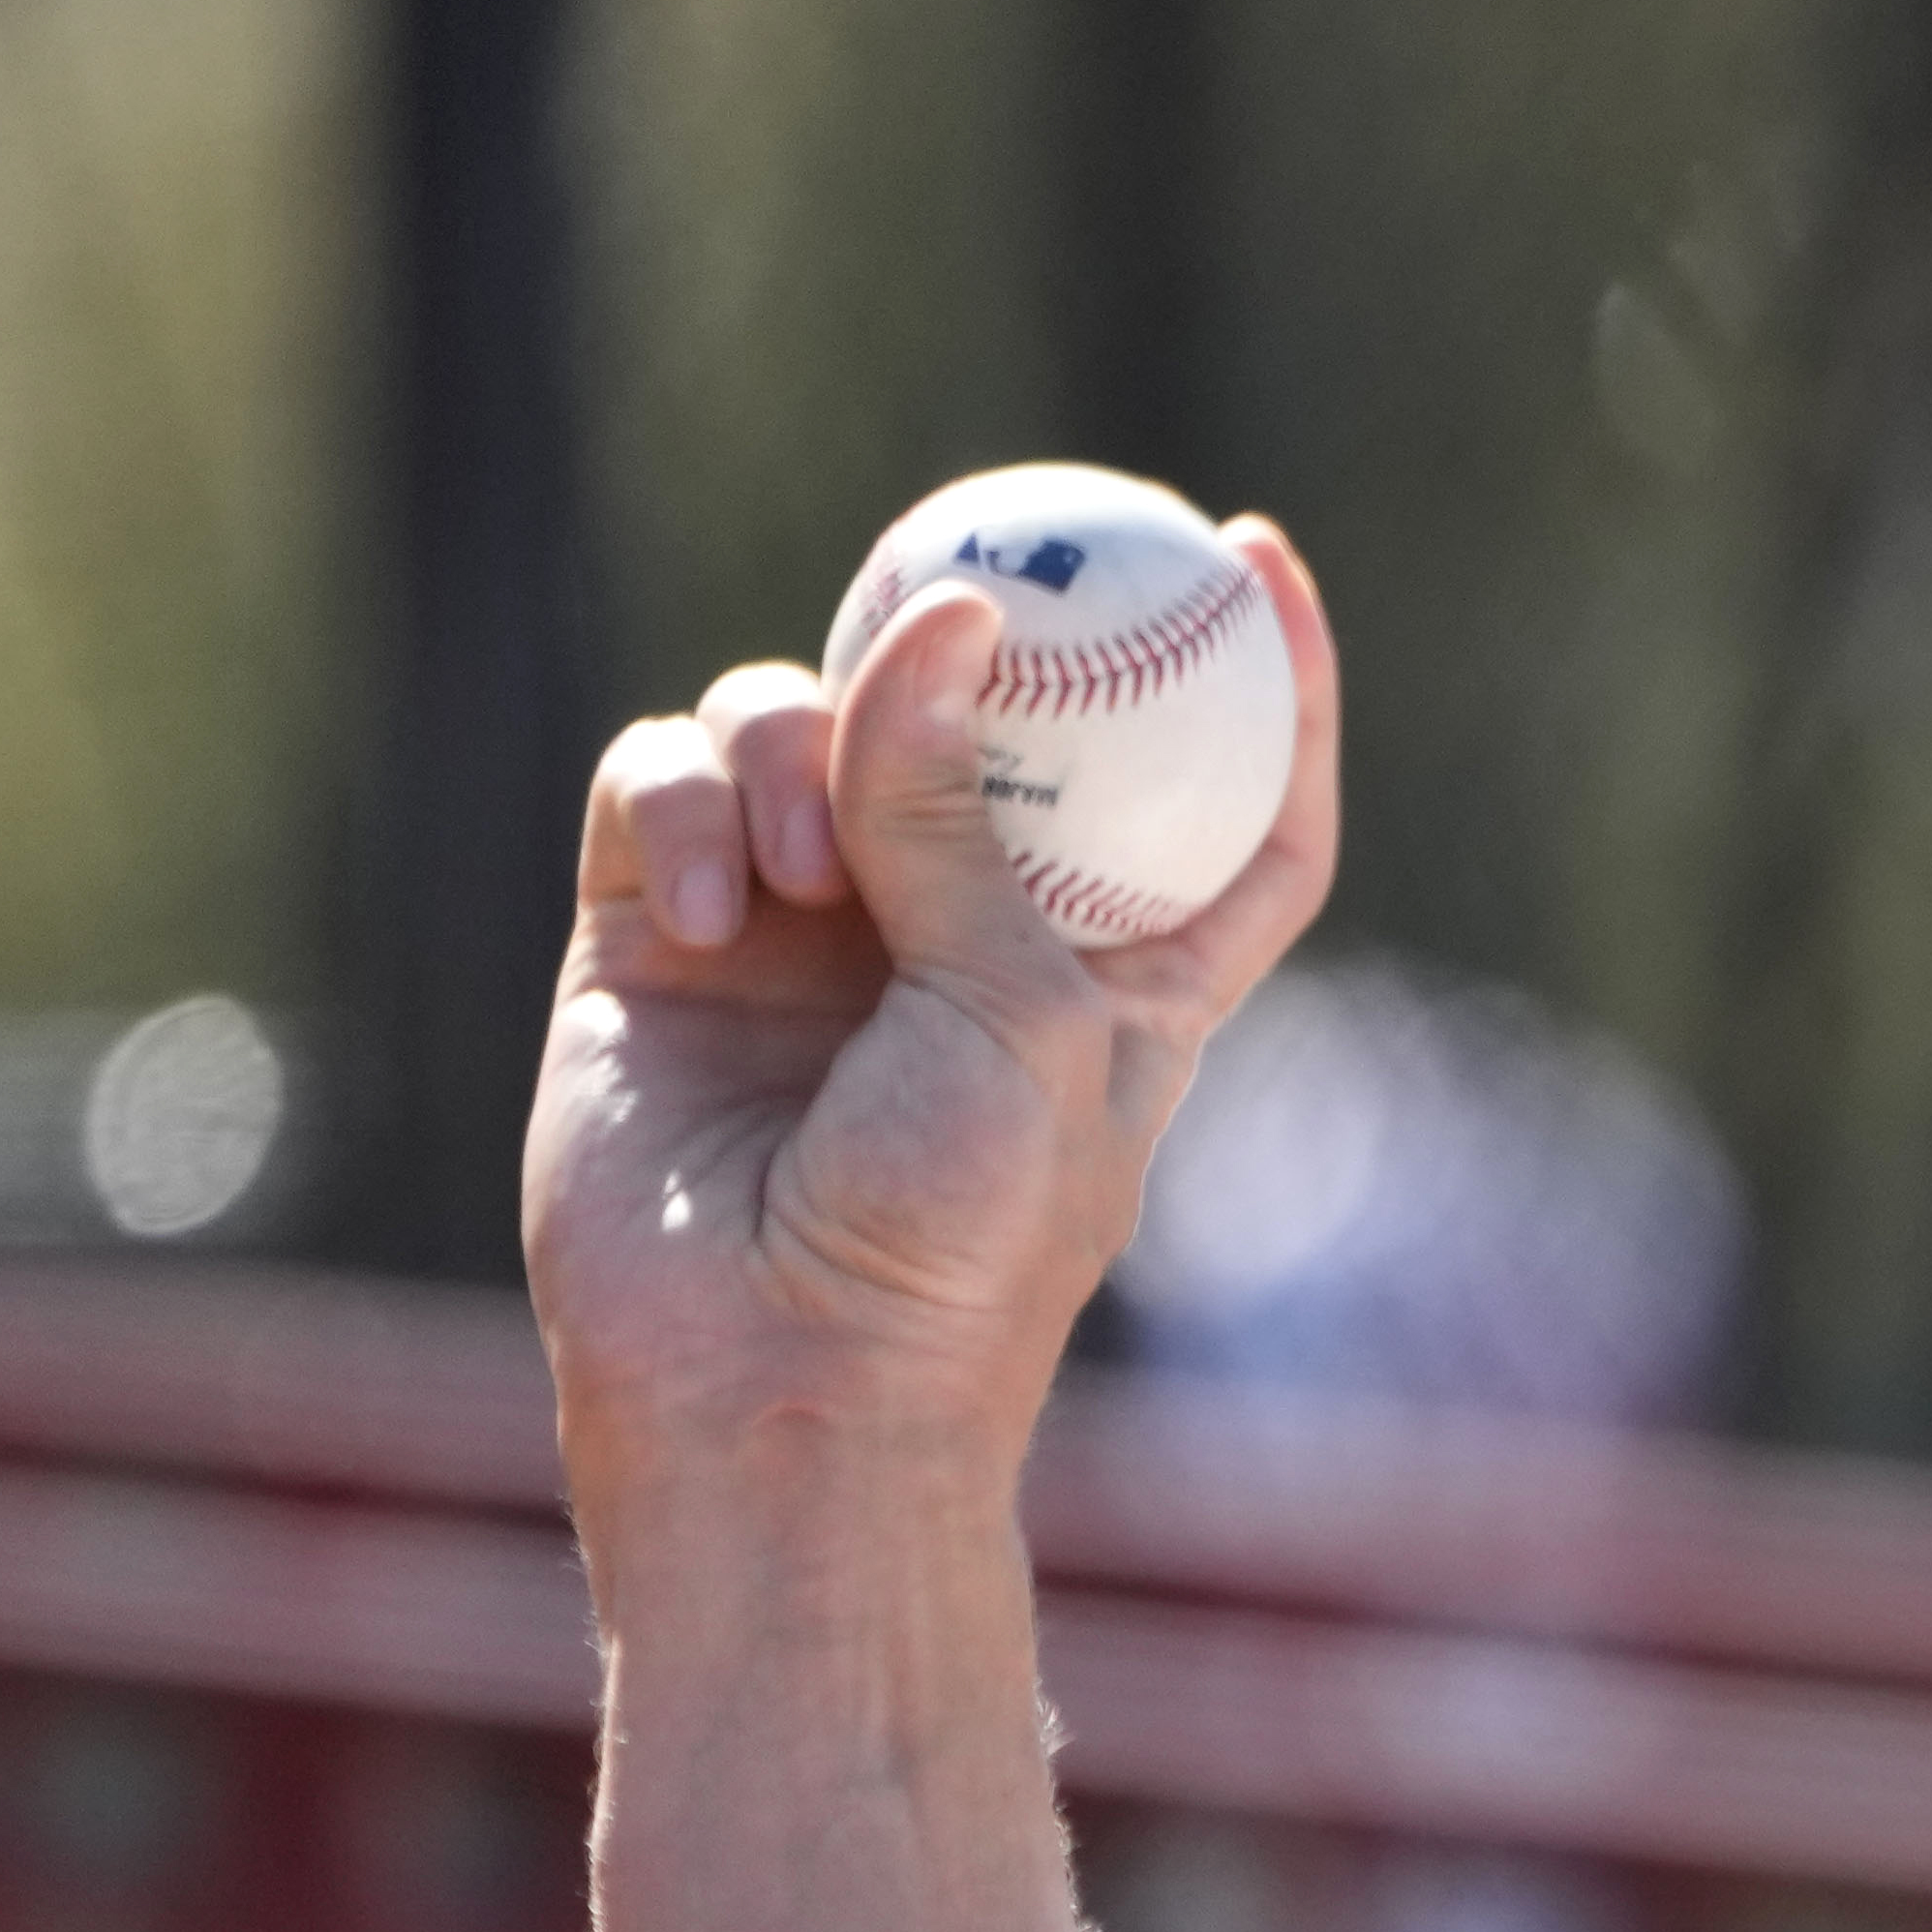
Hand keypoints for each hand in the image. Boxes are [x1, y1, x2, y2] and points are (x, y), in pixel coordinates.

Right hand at [524, 524, 1342, 1551]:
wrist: (778, 1377)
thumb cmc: (954, 1233)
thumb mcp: (1020, 1013)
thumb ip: (970, 815)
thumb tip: (940, 615)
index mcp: (1122, 974)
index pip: (1235, 811)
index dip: (1274, 689)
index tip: (1260, 554)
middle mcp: (968, 935)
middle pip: (984, 722)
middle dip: (965, 657)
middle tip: (956, 612)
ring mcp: (810, 925)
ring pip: (805, 724)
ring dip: (802, 753)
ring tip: (807, 874)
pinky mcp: (656, 929)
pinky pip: (662, 780)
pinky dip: (682, 807)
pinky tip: (708, 912)